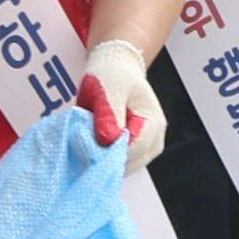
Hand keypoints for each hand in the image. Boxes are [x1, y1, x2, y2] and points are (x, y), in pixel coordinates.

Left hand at [79, 37, 168, 168]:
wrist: (117, 70)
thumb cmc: (113, 75)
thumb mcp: (108, 88)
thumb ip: (109, 115)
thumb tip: (108, 140)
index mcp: (153, 123)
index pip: (132, 150)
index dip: (108, 150)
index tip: (87, 140)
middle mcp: (154, 141)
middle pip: (128, 164)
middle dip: (104, 156)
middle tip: (83, 138)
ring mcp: (145, 150)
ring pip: (121, 168)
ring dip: (102, 158)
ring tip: (89, 137)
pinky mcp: (134, 154)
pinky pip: (117, 164)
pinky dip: (103, 158)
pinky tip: (92, 143)